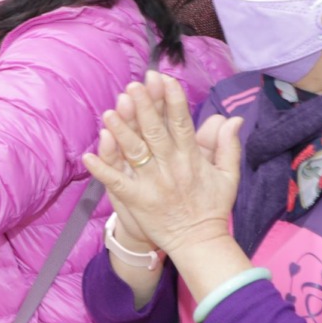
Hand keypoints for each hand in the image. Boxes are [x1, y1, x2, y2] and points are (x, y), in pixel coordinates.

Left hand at [82, 72, 241, 258]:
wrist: (200, 243)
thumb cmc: (213, 207)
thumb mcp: (228, 175)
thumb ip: (228, 145)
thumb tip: (234, 119)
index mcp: (191, 159)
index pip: (182, 124)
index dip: (173, 101)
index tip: (165, 79)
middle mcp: (171, 168)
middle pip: (155, 133)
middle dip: (144, 108)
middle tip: (133, 86)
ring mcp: (153, 184)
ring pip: (134, 153)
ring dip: (121, 132)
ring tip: (108, 112)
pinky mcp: (138, 200)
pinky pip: (117, 183)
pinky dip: (102, 170)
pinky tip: (88, 157)